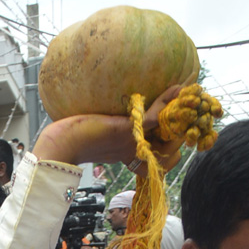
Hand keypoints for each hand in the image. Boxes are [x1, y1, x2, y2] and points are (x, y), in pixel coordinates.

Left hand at [33, 84, 185, 169]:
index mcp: (127, 154)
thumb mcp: (95, 135)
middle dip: (183, 136)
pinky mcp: (127, 129)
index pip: (156, 161)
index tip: (175, 137)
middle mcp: (134, 151)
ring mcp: (132, 141)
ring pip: (169, 133)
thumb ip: (109, 128)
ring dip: (182, 115)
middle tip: (188, 113)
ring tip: (189, 99)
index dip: (169, 153)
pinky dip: (168, 100)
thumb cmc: (72, 138)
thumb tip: (107, 114)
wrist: (59, 145)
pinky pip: (156, 115)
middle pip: (169, 152)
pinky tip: (178, 87)